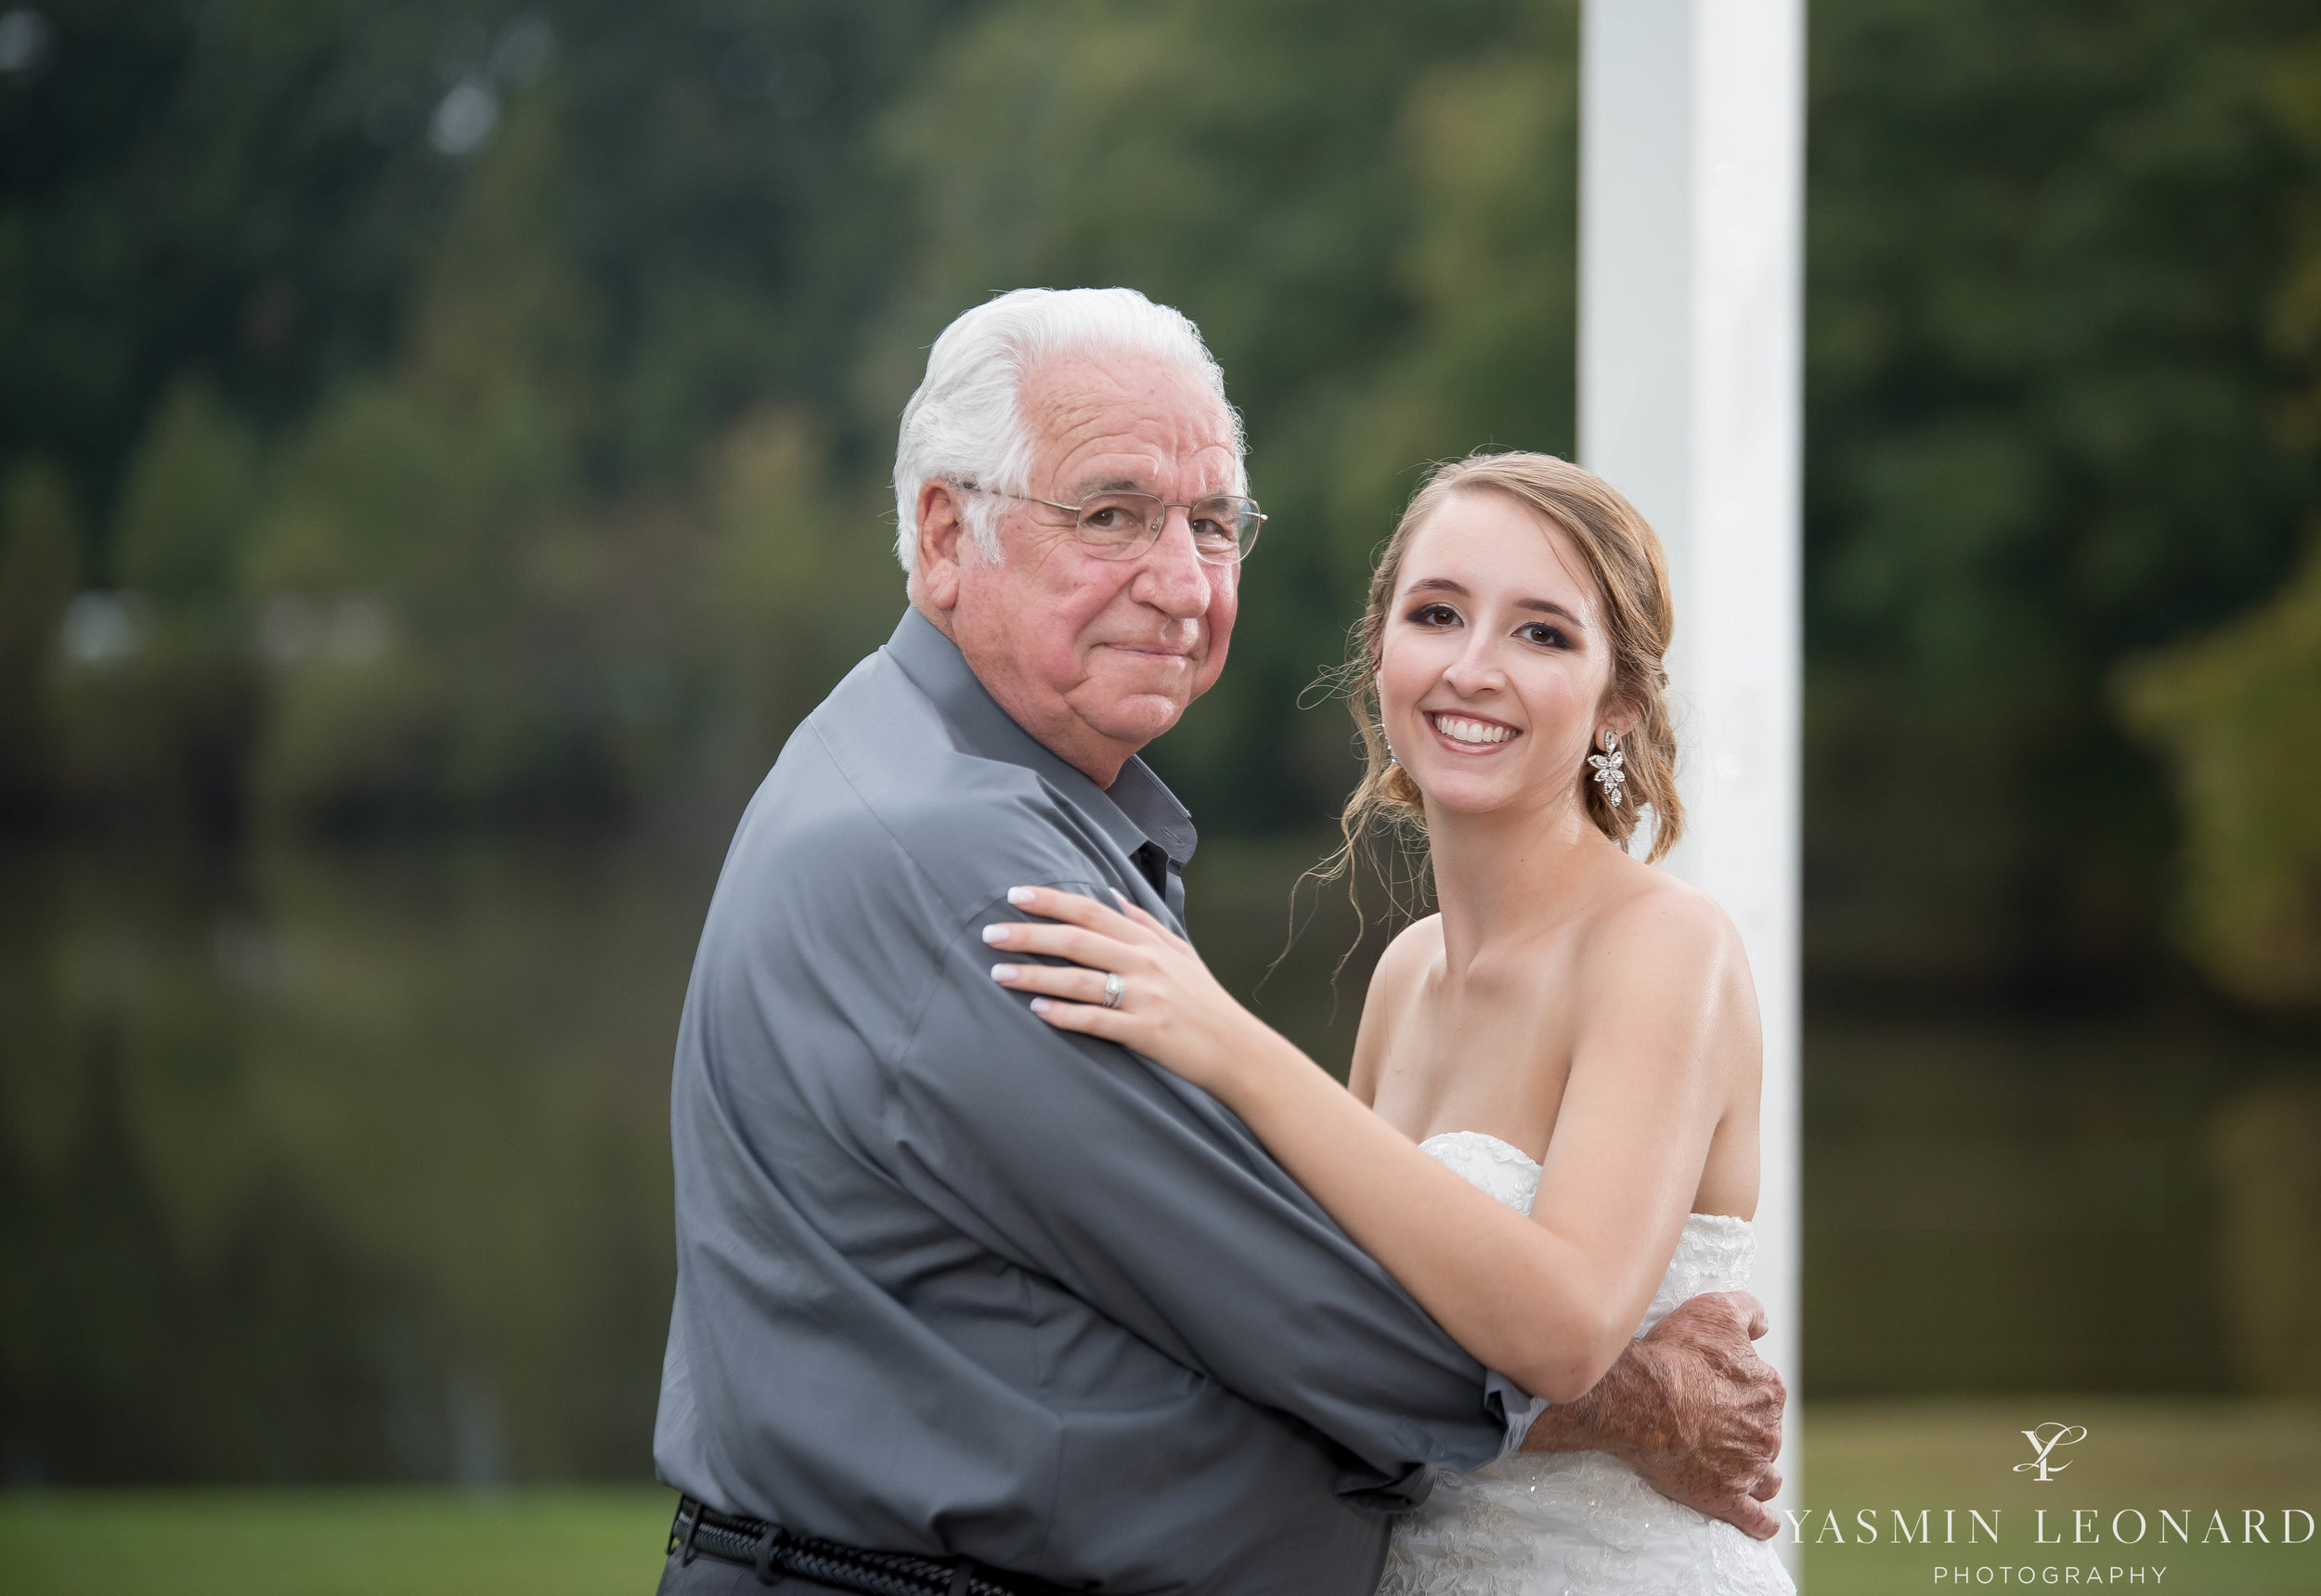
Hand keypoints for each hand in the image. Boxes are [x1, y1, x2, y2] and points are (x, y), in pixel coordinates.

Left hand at [983, 886, 1266, 1094]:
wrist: (1238, 1050)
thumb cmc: (1204, 1001)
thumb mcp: (1181, 954)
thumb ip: (1145, 924)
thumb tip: (1112, 897)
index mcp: (1149, 942)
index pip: (1091, 911)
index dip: (1051, 900)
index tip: (1015, 894)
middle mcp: (1145, 964)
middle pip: (1077, 940)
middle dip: (1029, 935)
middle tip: (989, 934)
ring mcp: (1145, 998)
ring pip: (1079, 980)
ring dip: (1034, 976)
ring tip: (998, 975)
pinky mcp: (1145, 1033)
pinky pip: (1095, 1021)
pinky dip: (1064, 1014)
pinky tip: (1037, 1011)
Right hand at [1521, 1290, 1784, 1539]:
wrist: (1643, 1400)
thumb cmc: (1676, 1354)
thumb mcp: (1714, 1310)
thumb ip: (1747, 1310)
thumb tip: (1764, 1325)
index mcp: (1768, 1390)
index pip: (1766, 1391)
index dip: (1741, 1388)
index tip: (1715, 1386)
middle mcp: (1766, 1432)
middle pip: (1765, 1433)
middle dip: (1748, 1431)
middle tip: (1713, 1424)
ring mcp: (1748, 1469)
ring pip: (1767, 1476)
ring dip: (1758, 1473)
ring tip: (1738, 1470)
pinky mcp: (1727, 1499)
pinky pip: (1757, 1519)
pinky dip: (1762, 1521)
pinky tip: (1762, 1521)